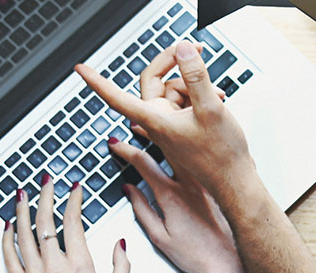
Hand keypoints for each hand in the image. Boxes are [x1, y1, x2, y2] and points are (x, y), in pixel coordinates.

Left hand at [2, 174, 130, 272]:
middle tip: (46, 181)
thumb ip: (121, 267)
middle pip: (45, 221)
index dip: (74, 200)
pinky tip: (7, 226)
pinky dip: (6, 238)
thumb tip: (120, 244)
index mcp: (80, 266)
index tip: (75, 188)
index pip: (73, 222)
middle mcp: (54, 268)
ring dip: (22, 210)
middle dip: (45, 196)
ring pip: (23, 234)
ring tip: (22, 194)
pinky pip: (9, 256)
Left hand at [74, 41, 252, 192]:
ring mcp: (169, 124)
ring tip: (217, 95)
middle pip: (154, 82)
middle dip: (176, 66)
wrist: (234, 180)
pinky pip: (184, 101)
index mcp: (155, 120)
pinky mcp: (180, 126)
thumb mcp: (211, 109)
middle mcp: (158, 122)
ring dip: (196, 85)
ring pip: (174, 90)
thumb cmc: (221, 155)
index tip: (81, 70)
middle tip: (195, 50)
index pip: (116, 98)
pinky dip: (199, 96)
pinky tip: (217, 100)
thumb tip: (182, 51)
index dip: (97, 82)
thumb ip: (196, 77)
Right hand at [108, 139, 252, 272]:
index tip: (116, 143)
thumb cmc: (197, 255)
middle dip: (148, 130)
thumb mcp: (159, 237)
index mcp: (171, 195)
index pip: (142, 162)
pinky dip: (191, 147)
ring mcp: (206, 182)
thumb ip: (141, 210)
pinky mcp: (217, 185)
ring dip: (170, 135)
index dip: (125, 149)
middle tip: (136, 123)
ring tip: (160, 126)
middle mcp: (189, 183)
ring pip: (186, 148)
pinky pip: (202, 159)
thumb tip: (129, 189)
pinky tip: (188, 142)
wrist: (230, 262)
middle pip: (166, 145)